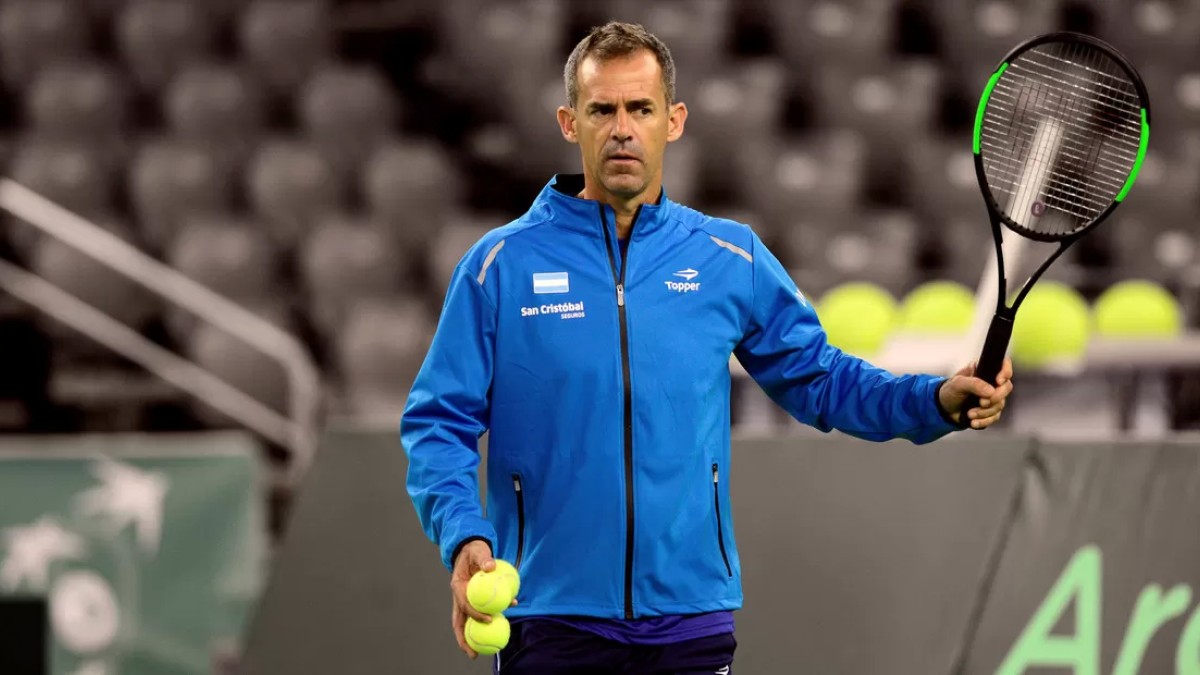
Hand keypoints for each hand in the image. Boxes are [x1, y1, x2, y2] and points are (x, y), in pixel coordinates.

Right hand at [450, 540, 516, 658]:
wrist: (471, 550)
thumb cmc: (475, 551)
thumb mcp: (479, 551)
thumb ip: (484, 558)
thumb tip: (491, 566)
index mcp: (458, 586)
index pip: (465, 603)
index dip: (475, 613)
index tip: (489, 619)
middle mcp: (459, 596)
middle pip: (458, 621)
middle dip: (464, 638)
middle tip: (472, 653)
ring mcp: (464, 600)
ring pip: (466, 622)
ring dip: (471, 637)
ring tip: (479, 653)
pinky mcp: (472, 602)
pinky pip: (479, 614)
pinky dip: (486, 622)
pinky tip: (498, 627)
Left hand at [938, 358, 1013, 429]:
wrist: (943, 409)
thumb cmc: (950, 391)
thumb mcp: (957, 384)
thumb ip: (974, 384)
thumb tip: (991, 391)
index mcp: (984, 370)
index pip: (1003, 364)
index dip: (1006, 371)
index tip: (998, 381)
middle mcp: (991, 383)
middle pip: (1006, 387)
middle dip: (995, 398)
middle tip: (982, 403)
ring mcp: (993, 397)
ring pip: (1000, 405)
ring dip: (984, 412)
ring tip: (969, 414)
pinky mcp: (991, 411)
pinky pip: (994, 417)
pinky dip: (984, 421)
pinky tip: (973, 422)